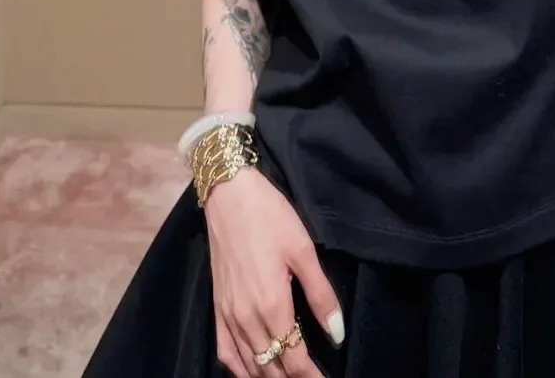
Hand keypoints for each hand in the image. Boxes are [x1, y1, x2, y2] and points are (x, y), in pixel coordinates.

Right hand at [204, 166, 343, 376]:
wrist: (229, 195)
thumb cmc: (270, 217)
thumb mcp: (303, 251)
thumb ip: (321, 295)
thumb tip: (337, 334)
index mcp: (272, 305)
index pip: (294, 358)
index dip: (311, 376)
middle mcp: (247, 318)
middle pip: (271, 367)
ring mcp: (228, 315)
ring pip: (248, 365)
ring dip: (268, 377)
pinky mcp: (217, 306)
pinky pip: (225, 351)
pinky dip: (239, 369)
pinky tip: (250, 372)